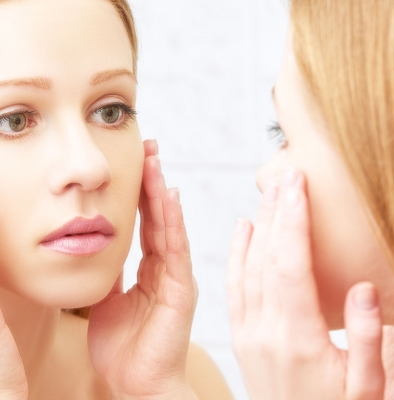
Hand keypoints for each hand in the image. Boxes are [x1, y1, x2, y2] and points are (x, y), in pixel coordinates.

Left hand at [88, 140, 197, 399]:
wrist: (135, 383)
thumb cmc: (123, 347)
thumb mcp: (105, 300)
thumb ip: (106, 272)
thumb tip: (91, 247)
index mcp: (148, 270)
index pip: (145, 222)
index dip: (140, 192)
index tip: (133, 162)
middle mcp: (165, 268)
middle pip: (159, 216)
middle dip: (152, 181)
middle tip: (147, 147)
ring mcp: (175, 277)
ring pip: (169, 226)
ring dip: (161, 192)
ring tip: (154, 161)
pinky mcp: (181, 290)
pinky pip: (175, 250)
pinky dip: (172, 223)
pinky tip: (168, 198)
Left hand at [226, 168, 384, 399]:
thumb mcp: (368, 388)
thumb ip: (367, 339)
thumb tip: (363, 288)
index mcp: (299, 338)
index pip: (290, 265)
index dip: (293, 221)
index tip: (297, 186)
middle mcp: (265, 330)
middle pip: (266, 258)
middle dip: (277, 212)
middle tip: (286, 176)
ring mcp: (248, 331)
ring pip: (247, 266)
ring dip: (258, 226)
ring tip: (270, 193)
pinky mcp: (241, 335)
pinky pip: (234, 286)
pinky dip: (237, 253)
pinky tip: (243, 227)